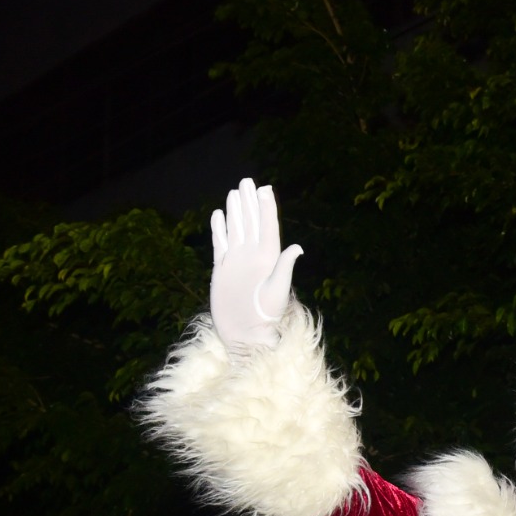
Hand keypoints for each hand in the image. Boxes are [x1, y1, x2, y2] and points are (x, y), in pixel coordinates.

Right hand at [209, 178, 303, 350]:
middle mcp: (252, 256)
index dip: (266, 207)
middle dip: (249, 202)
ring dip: (235, 211)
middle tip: (247, 181)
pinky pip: (220, 244)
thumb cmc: (266, 317)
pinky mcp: (222, 270)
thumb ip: (284, 268)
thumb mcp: (277, 291)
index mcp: (267, 258)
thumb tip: (296, 247)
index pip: (267, 227)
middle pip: (250, 223)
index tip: (265, 188)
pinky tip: (218, 216)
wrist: (246, 334)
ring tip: (235, 192)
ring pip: (235, 229)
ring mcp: (236, 262)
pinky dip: (218, 229)